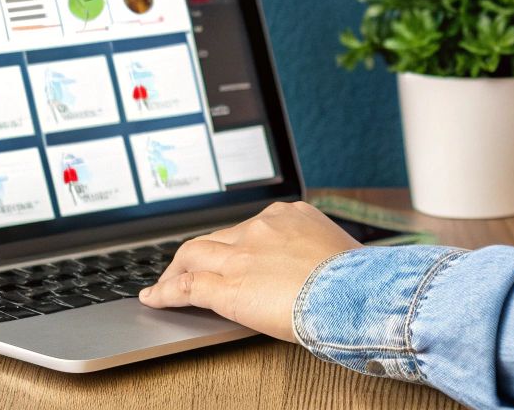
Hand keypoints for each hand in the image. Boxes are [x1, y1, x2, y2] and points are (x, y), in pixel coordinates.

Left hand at [138, 200, 359, 341]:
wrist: (355, 294)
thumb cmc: (358, 281)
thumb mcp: (338, 253)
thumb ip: (316, 254)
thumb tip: (317, 270)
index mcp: (291, 216)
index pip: (249, 228)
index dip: (233, 244)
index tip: (231, 254)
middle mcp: (261, 227)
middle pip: (216, 237)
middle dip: (199, 254)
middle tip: (187, 269)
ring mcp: (241, 255)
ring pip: (193, 255)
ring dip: (175, 270)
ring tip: (164, 284)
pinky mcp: (227, 285)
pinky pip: (187, 287)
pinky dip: (166, 292)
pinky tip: (154, 298)